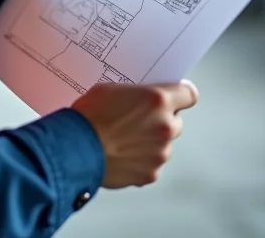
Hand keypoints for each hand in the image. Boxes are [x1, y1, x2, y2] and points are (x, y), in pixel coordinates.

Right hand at [72, 80, 198, 188]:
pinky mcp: (150, 173)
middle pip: (176, 121)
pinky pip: (151, 164)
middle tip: (139, 119)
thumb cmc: (89, 115)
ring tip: (124, 140)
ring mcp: (160, 153)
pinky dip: (140, 161)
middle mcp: (165, 126)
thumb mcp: (112, 89)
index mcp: (158, 100)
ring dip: (150, 141)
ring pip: (163, 145)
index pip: (189, 94)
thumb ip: (136, 95)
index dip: (181, 95)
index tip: (176, 96)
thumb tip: (142, 100)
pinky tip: (121, 154)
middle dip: (161, 120)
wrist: (75, 147)